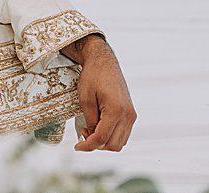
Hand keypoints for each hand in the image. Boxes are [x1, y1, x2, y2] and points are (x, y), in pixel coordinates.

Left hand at [64, 35, 135, 151]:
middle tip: (82, 135)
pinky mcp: (131, 113)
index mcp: (116, 110)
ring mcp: (131, 114)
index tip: (76, 147)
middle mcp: (128, 115)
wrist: (104, 62)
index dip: (87, 146)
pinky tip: (98, 126)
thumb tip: (90, 137)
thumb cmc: (92, 76)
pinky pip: (123, 133)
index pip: (102, 138)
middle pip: (113, 145)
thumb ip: (89, 120)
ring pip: (120, 142)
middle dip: (96, 145)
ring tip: (89, 129)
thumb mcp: (85, 99)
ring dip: (104, 141)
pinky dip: (111, 135)